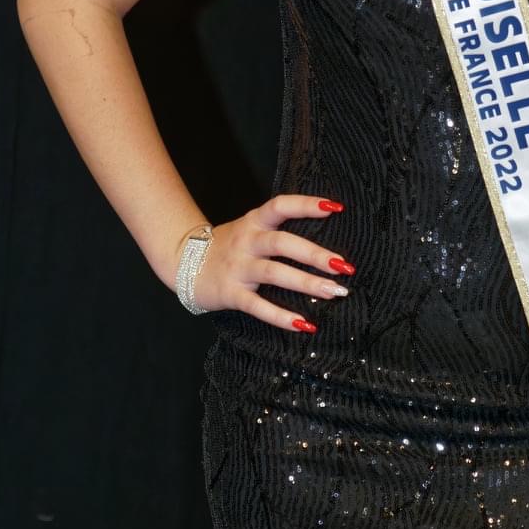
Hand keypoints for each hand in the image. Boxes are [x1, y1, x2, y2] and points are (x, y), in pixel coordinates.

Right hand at [189, 194, 353, 333]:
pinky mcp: (231, 293)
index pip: (281, 206)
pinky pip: (258, 305)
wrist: (184, 262)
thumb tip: (325, 244)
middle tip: (345, 266)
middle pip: (283, 243)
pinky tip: (304, 324)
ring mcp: (238, 267)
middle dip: (316, 255)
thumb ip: (279, 229)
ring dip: (307, 283)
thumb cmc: (230, 247)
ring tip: (335, 292)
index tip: (336, 208)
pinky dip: (281, 316)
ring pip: (275, 273)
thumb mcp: (250, 228)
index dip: (307, 204)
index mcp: (254, 221)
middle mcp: (247, 241)